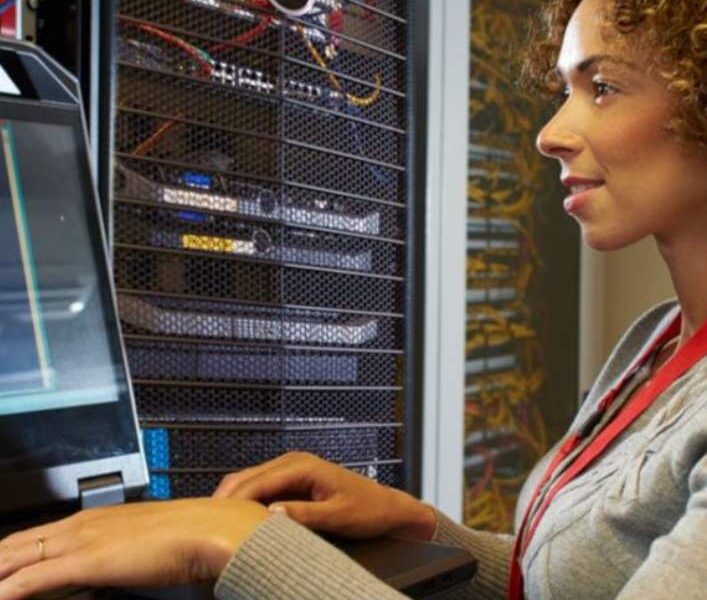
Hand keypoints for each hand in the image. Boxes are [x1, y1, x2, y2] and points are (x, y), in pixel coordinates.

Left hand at [0, 498, 268, 599]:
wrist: (206, 528)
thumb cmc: (188, 533)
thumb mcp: (146, 538)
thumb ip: (124, 546)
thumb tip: (120, 558)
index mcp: (96, 518)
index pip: (36, 535)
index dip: (9, 550)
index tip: (0, 560)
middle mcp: (82, 525)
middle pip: (17, 543)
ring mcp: (82, 540)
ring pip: (15, 556)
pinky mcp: (86, 561)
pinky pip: (32, 578)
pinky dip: (10, 587)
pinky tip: (0, 595)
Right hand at [213, 452, 436, 540]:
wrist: (386, 507)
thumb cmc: (367, 509)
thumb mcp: (337, 516)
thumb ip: (305, 515)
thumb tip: (272, 515)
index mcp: (302, 465)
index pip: (258, 481)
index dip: (235, 498)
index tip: (215, 516)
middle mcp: (294, 462)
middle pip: (248, 477)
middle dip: (227, 497)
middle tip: (204, 521)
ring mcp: (292, 469)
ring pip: (252, 481)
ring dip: (235, 499)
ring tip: (215, 522)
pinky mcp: (293, 481)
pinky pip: (262, 487)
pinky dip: (247, 500)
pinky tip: (238, 518)